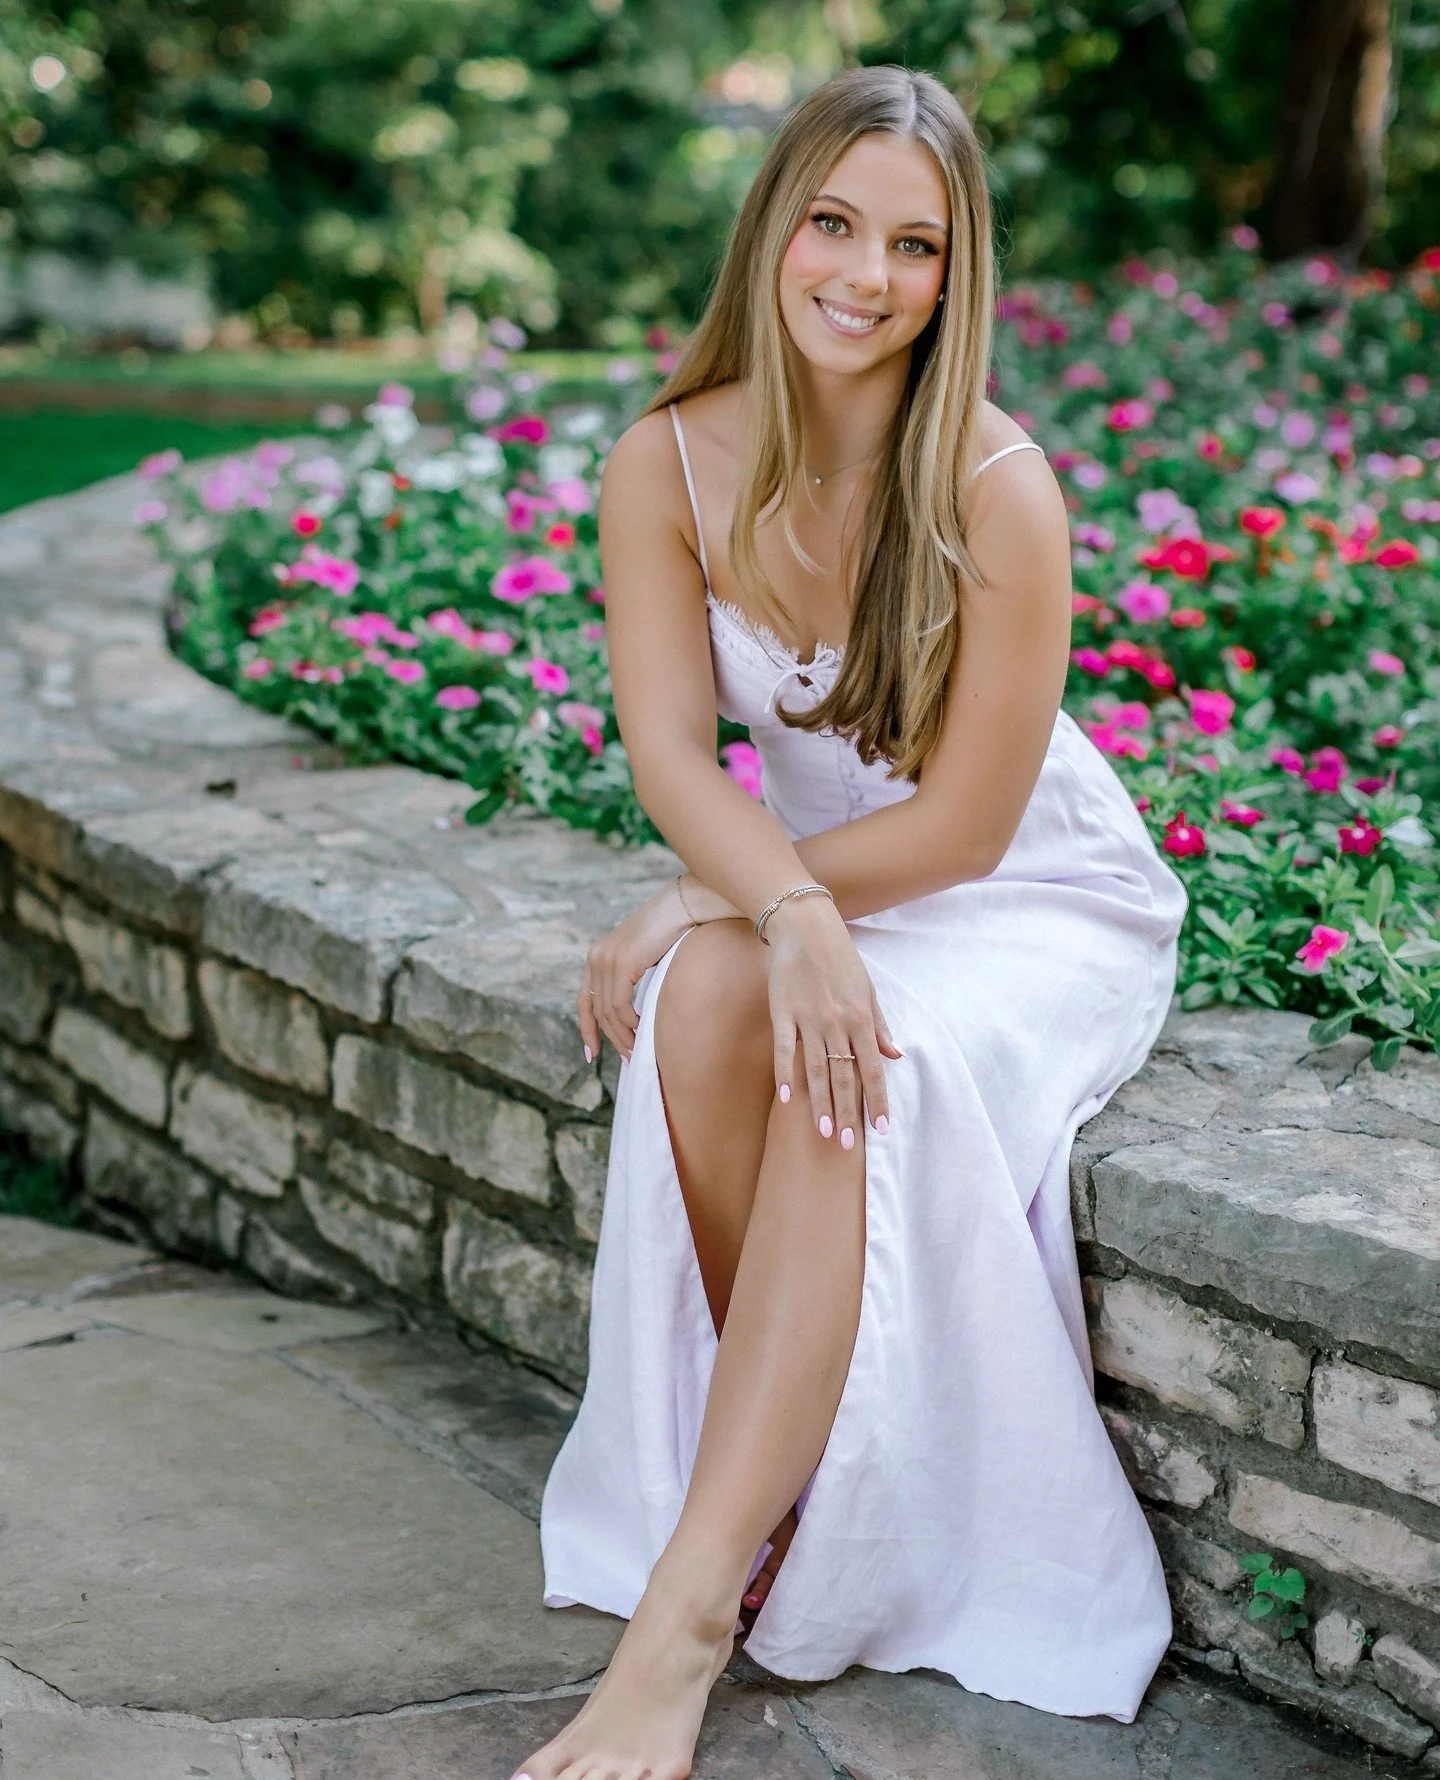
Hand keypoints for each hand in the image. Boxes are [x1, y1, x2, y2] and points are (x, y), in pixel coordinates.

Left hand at [578, 880, 695, 1064]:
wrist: (681, 907)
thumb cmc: (669, 932)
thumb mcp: (641, 957)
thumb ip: (629, 978)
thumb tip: (631, 1013)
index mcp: (596, 957)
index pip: (583, 1001)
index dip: (586, 1030)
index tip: (591, 1054)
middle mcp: (596, 958)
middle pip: (595, 1011)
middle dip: (610, 1039)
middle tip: (627, 1059)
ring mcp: (606, 959)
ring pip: (608, 1012)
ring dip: (622, 1035)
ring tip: (636, 1051)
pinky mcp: (622, 963)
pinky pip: (619, 1004)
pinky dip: (630, 1022)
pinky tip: (642, 1029)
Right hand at [763, 898, 901, 1144]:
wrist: (806, 928)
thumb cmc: (841, 959)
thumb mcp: (868, 990)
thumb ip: (880, 1025)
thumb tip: (896, 1055)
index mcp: (861, 1019)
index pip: (873, 1069)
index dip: (877, 1101)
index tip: (881, 1130)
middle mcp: (838, 1023)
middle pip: (845, 1076)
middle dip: (849, 1112)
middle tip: (848, 1144)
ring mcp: (809, 1020)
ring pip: (816, 1070)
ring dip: (821, 1103)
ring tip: (824, 1132)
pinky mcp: (783, 1013)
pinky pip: (785, 1049)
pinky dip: (785, 1074)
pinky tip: (787, 1099)